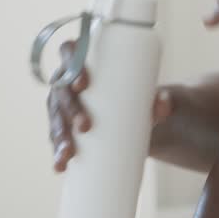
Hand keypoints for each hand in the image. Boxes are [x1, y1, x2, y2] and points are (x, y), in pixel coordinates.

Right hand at [47, 39, 175, 172]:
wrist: (134, 115)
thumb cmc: (136, 93)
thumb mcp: (148, 92)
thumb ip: (160, 97)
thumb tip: (163, 103)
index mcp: (82, 60)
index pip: (69, 51)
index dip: (70, 64)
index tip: (82, 84)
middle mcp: (66, 80)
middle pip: (61, 90)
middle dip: (69, 109)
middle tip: (85, 126)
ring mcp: (62, 104)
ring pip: (55, 118)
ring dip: (58, 136)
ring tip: (69, 153)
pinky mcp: (64, 126)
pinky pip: (55, 138)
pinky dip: (57, 153)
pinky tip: (60, 166)